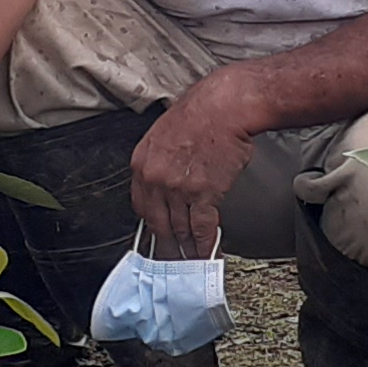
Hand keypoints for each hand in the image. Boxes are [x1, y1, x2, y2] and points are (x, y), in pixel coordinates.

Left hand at [130, 78, 258, 257]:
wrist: (226, 105)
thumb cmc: (202, 112)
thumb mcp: (164, 134)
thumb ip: (161, 162)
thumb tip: (167, 184)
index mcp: (142, 163)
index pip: (141, 206)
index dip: (152, 224)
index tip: (157, 234)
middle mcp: (155, 178)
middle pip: (157, 223)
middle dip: (166, 246)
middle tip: (171, 258)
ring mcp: (178, 188)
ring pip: (180, 229)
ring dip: (187, 250)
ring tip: (191, 262)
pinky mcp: (204, 193)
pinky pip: (202, 228)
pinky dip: (205, 245)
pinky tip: (207, 254)